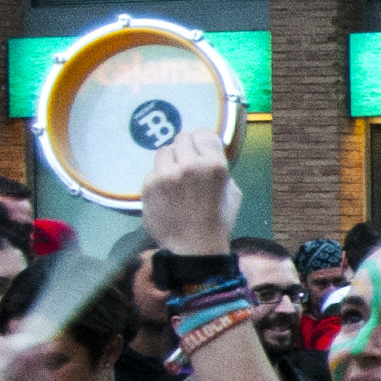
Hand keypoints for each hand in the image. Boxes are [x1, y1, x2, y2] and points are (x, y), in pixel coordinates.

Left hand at [138, 127, 240, 256]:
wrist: (193, 248)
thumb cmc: (217, 221)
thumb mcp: (232, 192)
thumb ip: (219, 169)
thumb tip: (206, 154)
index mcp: (215, 166)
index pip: (203, 133)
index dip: (202, 141)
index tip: (201, 149)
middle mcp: (189, 165)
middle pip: (182, 138)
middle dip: (186, 150)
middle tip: (188, 166)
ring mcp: (166, 175)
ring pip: (164, 151)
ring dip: (170, 161)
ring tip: (175, 178)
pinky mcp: (148, 185)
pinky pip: (152, 170)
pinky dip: (159, 179)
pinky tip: (167, 194)